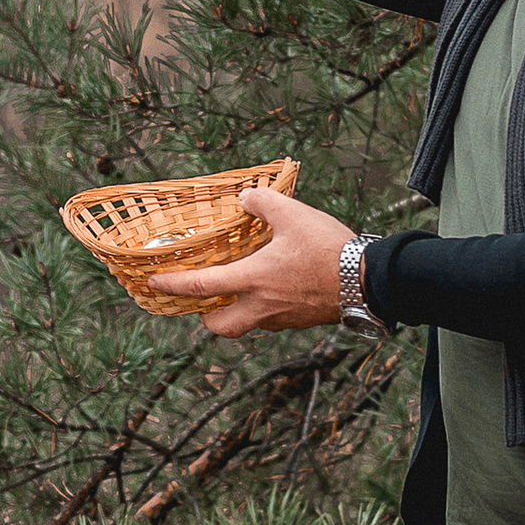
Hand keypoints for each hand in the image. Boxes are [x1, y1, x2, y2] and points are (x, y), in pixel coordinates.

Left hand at [146, 187, 356, 335]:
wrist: (370, 281)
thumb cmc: (328, 250)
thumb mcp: (293, 215)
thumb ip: (264, 203)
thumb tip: (246, 197)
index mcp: (252, 280)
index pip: (200, 287)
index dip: (172, 286)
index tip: (153, 285)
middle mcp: (262, 306)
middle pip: (221, 327)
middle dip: (207, 318)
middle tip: (205, 301)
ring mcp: (283, 318)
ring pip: (249, 323)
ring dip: (239, 310)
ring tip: (244, 287)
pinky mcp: (303, 320)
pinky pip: (275, 318)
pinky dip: (267, 306)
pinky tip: (278, 285)